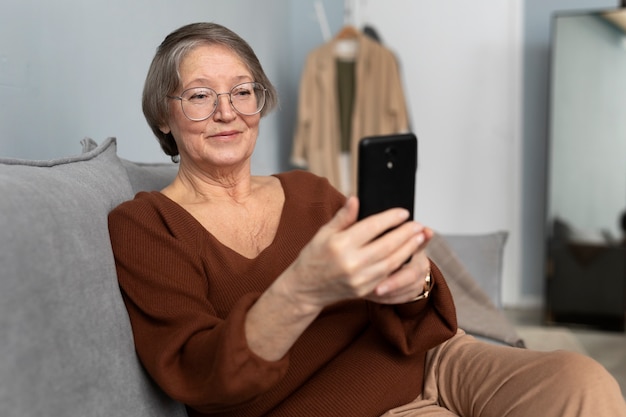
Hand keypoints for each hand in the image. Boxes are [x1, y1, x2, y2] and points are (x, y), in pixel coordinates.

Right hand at [285, 196, 429, 308]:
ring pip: (392, 262)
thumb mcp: (324, 233)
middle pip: (387, 245)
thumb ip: (342, 217)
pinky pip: (388, 276)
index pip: (372, 227)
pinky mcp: (365, 290)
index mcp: (340, 244)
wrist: (306, 288)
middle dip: (406, 234)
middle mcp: (351, 263)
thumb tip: (355, 199)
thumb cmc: (313, 257)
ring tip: (419, 238)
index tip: (404, 212)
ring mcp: (360, 279)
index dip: (390, 219)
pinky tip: (409, 256)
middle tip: (418, 225)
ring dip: (409, 249)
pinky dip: (401, 265)